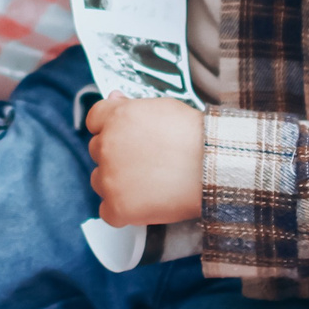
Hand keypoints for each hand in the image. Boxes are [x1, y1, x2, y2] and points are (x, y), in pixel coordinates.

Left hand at [85, 97, 203, 225]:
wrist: (213, 167)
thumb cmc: (194, 136)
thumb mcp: (162, 108)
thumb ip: (132, 105)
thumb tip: (113, 97)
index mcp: (116, 117)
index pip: (95, 120)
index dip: (110, 128)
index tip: (126, 137)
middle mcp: (107, 145)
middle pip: (97, 151)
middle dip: (116, 155)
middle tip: (144, 161)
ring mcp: (110, 178)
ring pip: (99, 181)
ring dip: (116, 182)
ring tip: (147, 183)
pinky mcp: (118, 207)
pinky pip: (107, 211)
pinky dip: (122, 211)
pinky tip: (144, 204)